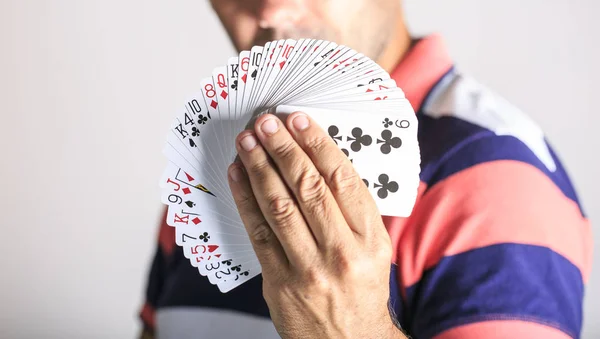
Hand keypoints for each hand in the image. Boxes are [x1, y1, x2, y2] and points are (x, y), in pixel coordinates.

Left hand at [227, 112, 405, 338]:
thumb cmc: (361, 289)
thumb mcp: (375, 249)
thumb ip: (354, 210)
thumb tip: (322, 159)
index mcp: (372, 238)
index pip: (343, 180)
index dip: (318, 144)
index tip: (299, 119)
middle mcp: (342, 252)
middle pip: (308, 187)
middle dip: (284, 148)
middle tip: (266, 122)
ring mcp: (309, 269)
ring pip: (280, 206)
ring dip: (260, 167)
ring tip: (247, 140)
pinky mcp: (280, 282)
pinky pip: (258, 233)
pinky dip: (246, 199)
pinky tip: (238, 175)